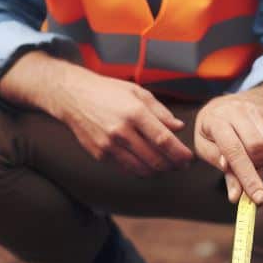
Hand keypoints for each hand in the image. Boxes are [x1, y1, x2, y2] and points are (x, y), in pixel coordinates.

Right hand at [48, 64, 193, 176]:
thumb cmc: (109, 92)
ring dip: (157, 170)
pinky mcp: (99, 154)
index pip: (163, 139)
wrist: (73, 96)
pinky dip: (140, 168)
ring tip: (167, 165)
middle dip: (172, 165)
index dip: (179, 152)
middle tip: (182, 165)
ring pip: (140, 168)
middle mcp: (121, 131)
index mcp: (134, 113)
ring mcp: (109, 145)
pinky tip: (147, 163)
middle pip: (154, 158)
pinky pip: (125, 167)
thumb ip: (161, 112)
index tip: (189, 158)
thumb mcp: (138, 93)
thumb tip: (178, 128)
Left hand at [194, 90, 262, 203]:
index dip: (247, 177)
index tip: (259, 199)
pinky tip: (262, 146)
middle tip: (244, 163)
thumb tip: (236, 196)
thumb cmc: (214, 131)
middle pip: (258, 147)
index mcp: (216, 120)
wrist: (229, 103)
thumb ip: (222, 170)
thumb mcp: (206, 148)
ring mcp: (258, 110)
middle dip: (254, 164)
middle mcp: (239, 110)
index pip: (234, 151)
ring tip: (251, 153)